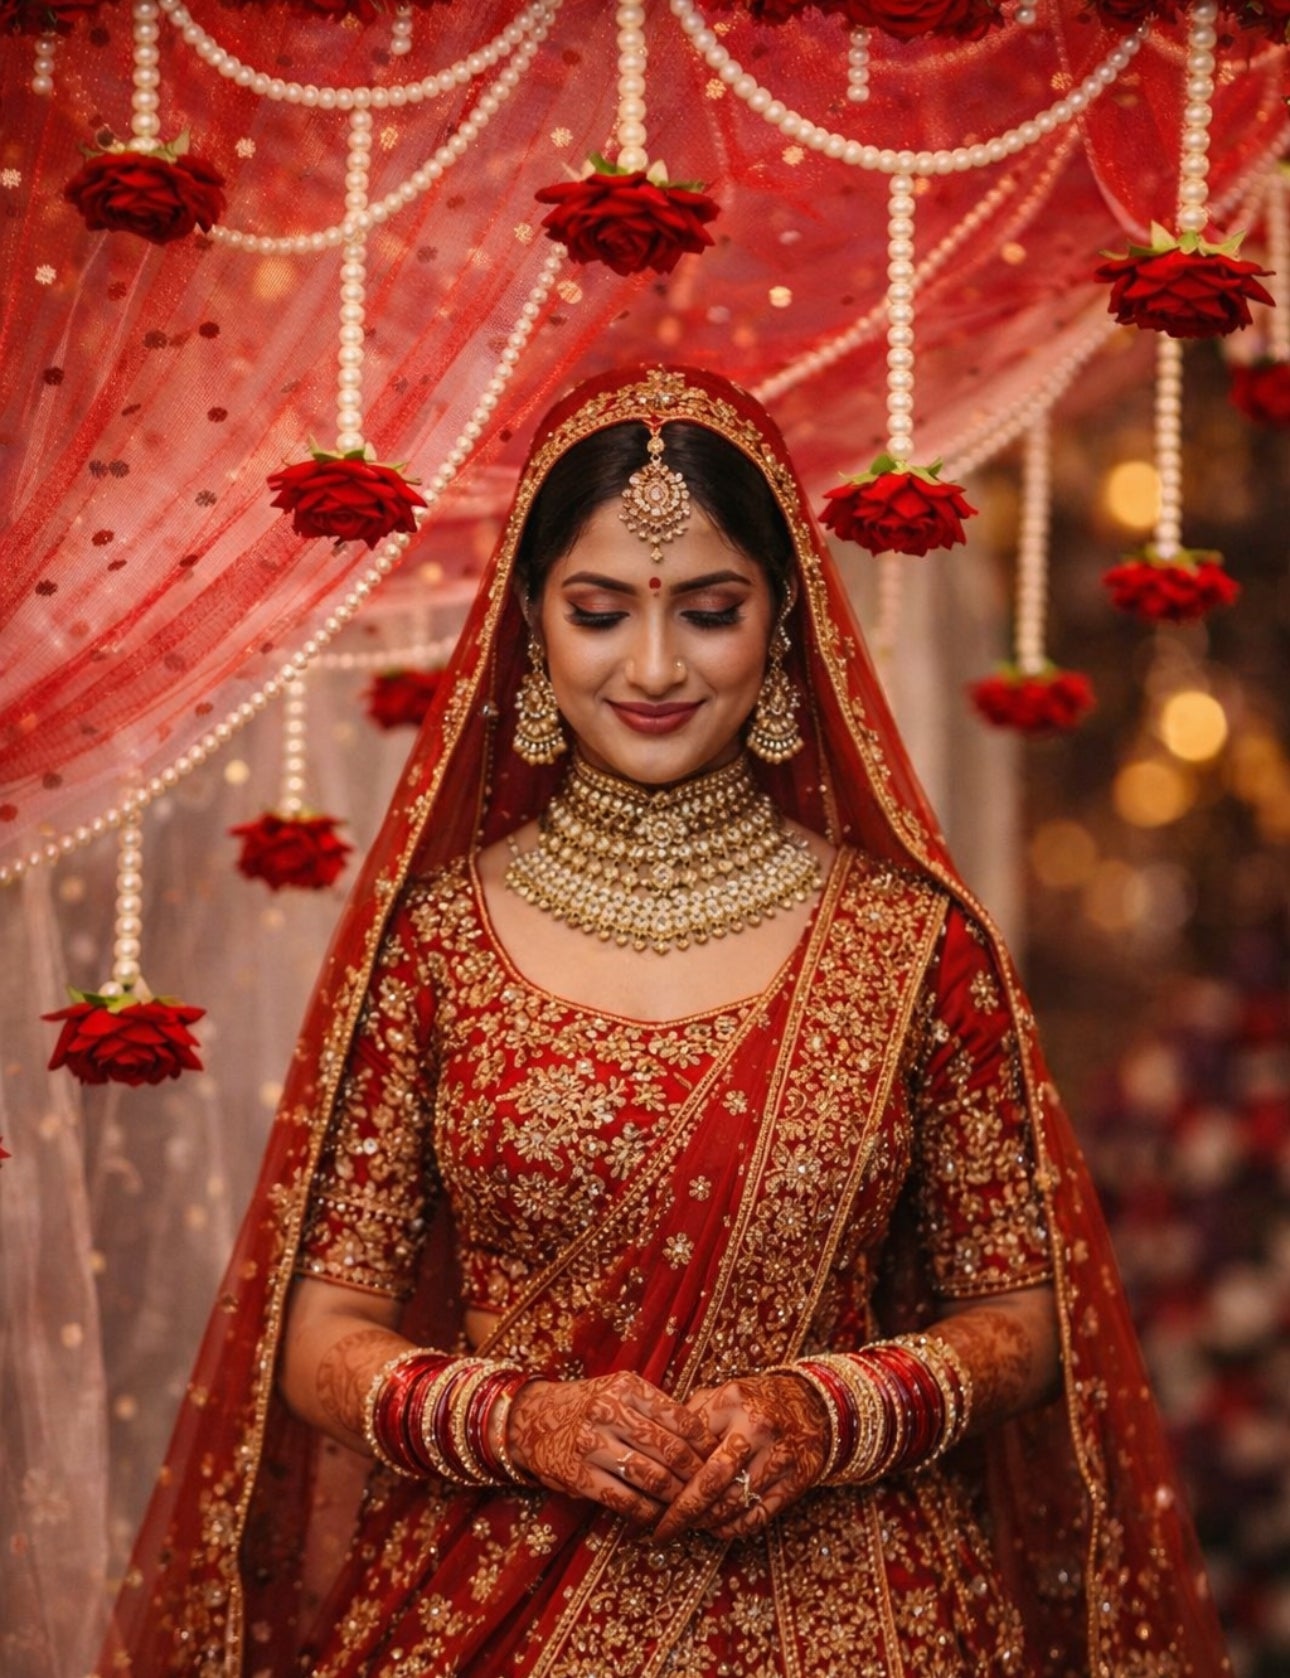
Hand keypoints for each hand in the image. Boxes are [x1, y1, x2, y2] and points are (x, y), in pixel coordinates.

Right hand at [506, 1370, 719, 1528]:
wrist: (533, 1420)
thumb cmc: (589, 1406)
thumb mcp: (619, 1391)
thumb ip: (655, 1409)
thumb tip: (705, 1440)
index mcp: (626, 1387)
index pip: (680, 1418)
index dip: (704, 1444)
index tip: (718, 1459)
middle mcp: (608, 1411)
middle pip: (670, 1450)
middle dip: (695, 1475)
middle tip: (711, 1489)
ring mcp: (591, 1444)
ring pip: (652, 1478)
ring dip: (676, 1498)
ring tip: (689, 1505)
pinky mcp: (579, 1476)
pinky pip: (626, 1500)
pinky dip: (648, 1513)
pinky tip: (658, 1517)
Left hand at [652, 1374, 828, 1542]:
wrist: (812, 1406)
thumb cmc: (753, 1404)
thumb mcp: (721, 1396)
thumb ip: (689, 1419)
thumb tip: (652, 1452)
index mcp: (731, 1401)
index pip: (691, 1445)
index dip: (668, 1475)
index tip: (649, 1497)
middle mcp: (758, 1427)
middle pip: (712, 1481)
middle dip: (683, 1511)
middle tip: (663, 1531)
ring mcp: (780, 1455)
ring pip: (733, 1503)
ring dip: (707, 1521)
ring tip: (690, 1526)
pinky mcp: (797, 1481)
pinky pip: (758, 1516)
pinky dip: (733, 1528)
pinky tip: (718, 1527)